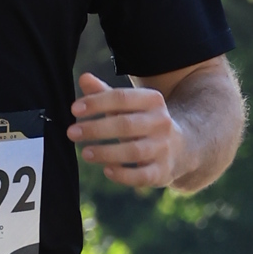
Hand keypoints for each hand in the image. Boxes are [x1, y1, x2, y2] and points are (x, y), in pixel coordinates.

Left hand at [69, 72, 183, 192]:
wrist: (181, 147)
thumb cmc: (143, 121)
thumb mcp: (128, 105)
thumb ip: (105, 93)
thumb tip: (83, 78)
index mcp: (153, 100)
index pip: (122, 97)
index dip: (96, 102)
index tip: (74, 109)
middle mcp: (161, 123)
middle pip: (126, 124)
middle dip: (96, 128)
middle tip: (71, 132)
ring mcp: (163, 148)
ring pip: (134, 151)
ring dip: (106, 152)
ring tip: (85, 153)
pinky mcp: (162, 171)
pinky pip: (143, 175)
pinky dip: (124, 175)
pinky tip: (107, 170)